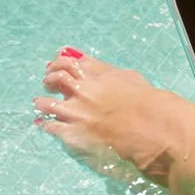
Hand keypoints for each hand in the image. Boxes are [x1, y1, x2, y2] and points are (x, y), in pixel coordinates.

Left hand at [35, 50, 190, 180]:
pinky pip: (52, 127)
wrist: (154, 131)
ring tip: (40, 103)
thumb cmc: (147, 103)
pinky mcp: (74, 135)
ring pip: (47, 104)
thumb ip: (101, 68)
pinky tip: (43, 124)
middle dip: (49, 79)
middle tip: (48, 83)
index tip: (55, 65)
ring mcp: (76, 114)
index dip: (58, 63)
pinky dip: (46, 124)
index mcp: (95, 76)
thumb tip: (80, 58)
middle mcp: (82, 92)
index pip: (68, 63)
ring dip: (42, 102)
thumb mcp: (127, 77)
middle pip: (55, 79)